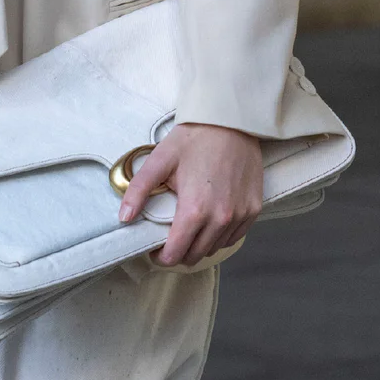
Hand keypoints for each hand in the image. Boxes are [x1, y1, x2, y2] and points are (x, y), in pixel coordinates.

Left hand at [117, 121, 263, 268]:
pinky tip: (210, 224)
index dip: (161, 257)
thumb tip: (124, 218)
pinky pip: (235, 237)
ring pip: (215, 248)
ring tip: (189, 231)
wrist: (231, 121)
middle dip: (179, 253)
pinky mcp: (254, 209)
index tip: (154, 250)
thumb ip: (139, 191)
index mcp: (195, 210)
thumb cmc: (194, 138)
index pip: (175, 254)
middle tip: (170, 240)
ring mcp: (240, 215)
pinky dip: (220, 237)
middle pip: (195, 256)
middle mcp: (220, 219)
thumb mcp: (159, 161)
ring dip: (200, 246)